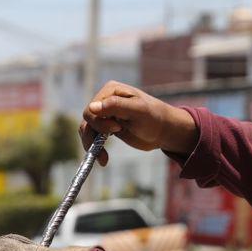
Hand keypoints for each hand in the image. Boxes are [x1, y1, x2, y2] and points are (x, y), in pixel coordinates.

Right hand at [79, 81, 197, 165]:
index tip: (118, 129)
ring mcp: (105, 114)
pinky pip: (93, 137)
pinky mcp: (107, 127)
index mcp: (111, 90)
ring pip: (87, 130)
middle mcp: (105, 100)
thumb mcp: (137, 110)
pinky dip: (96, 149)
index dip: (100, 122)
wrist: (164, 131)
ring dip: (92, 145)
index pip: (92, 108)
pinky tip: (104, 159)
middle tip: (107, 148)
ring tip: (103, 159)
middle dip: (94, 135)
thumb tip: (91, 107)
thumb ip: (115, 106)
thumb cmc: (155, 117)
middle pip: (87, 119)